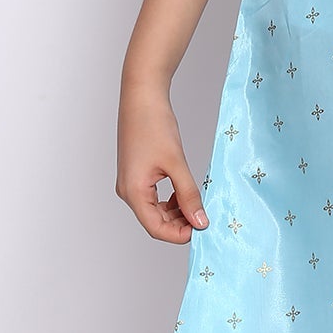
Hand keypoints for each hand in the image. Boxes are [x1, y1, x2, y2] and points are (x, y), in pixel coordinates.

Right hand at [116, 84, 208, 241]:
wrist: (142, 98)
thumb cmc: (154, 125)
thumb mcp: (176, 163)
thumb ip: (189, 194)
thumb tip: (200, 221)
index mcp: (133, 192)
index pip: (156, 229)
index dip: (180, 234)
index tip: (202, 229)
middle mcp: (128, 192)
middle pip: (155, 222)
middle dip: (180, 223)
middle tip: (204, 215)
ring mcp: (131, 184)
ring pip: (155, 211)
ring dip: (177, 212)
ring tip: (197, 202)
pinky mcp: (136, 175)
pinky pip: (154, 198)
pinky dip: (171, 200)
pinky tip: (185, 191)